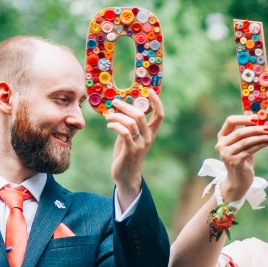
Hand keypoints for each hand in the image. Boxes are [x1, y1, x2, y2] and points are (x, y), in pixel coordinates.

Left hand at [107, 90, 163, 205]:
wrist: (126, 175)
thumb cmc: (126, 154)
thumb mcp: (129, 137)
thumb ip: (128, 124)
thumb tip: (120, 108)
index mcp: (150, 133)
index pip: (159, 115)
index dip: (156, 102)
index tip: (149, 91)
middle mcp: (148, 137)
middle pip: (140, 115)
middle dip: (125, 106)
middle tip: (114, 102)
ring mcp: (140, 144)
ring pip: (130, 122)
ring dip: (116, 116)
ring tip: (108, 117)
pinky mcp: (130, 150)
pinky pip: (124, 132)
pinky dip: (115, 126)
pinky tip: (109, 126)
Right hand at [215, 115, 267, 200]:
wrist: (238, 181)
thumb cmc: (242, 160)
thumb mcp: (242, 144)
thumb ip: (247, 133)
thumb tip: (261, 119)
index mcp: (221, 137)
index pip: (230, 121)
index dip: (244, 118)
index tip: (257, 118)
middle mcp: (221, 145)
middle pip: (240, 132)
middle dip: (256, 129)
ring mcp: (226, 154)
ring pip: (246, 141)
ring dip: (261, 137)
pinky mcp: (235, 162)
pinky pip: (250, 150)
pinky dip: (261, 145)